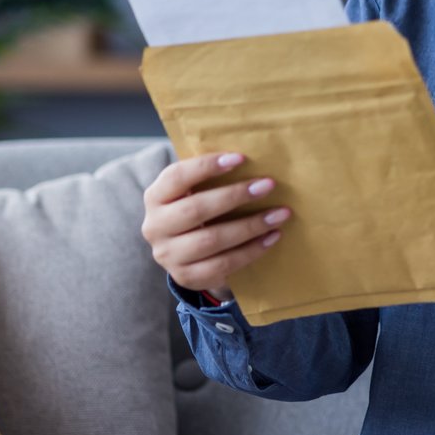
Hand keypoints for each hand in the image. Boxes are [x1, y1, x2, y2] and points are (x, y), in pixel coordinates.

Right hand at [141, 151, 291, 305]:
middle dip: (235, 196)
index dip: (207, 166)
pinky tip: (271, 237)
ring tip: (279, 214)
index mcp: (155, 197)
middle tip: (268, 185)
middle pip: (196, 209)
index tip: (241, 158)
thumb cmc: (197, 212)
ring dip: (250, 225)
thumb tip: (251, 157)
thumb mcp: (192, 193)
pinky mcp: (186, 276)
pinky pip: (223, 265)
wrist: (186, 256)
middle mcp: (155, 227)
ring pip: (212, 239)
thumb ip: (209, 178)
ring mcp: (168, 255)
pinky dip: (251, 250)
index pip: (177, 177)